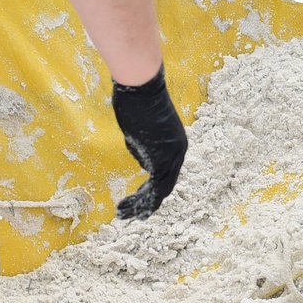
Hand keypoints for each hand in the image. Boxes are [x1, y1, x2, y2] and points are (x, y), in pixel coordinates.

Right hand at [111, 65, 187, 219]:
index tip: (137, 200)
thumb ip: (144, 146)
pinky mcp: (163, 157)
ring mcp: (173, 155)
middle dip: (147, 203)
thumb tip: (143, 160)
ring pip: (161, 190)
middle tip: (132, 216)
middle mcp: (178, 151)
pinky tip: (126, 206)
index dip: (152, 190)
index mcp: (175, 144)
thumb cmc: (136, 99)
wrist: (140, 87)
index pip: (166, 174)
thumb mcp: (142, 128)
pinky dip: (142, 201)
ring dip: (141, 205)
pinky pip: (156, 188)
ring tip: (124, 215)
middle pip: (166, 186)